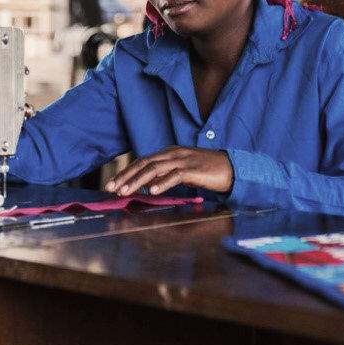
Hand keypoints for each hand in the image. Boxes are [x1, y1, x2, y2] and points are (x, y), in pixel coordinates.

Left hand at [104, 146, 232, 195]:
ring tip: (125, 192)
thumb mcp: (182, 171)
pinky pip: (174, 175)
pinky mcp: (193, 170)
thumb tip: (147, 185)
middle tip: (111, 189)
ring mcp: (183, 160)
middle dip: (126, 176)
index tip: (112, 184)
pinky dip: (162, 183)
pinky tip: (152, 191)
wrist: (232, 169)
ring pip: (155, 169)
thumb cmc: (207, 172)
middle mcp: (173, 153)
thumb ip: (165, 175)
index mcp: (169, 153)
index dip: (126, 172)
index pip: (142, 161)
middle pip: (144, 163)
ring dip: (137, 181)